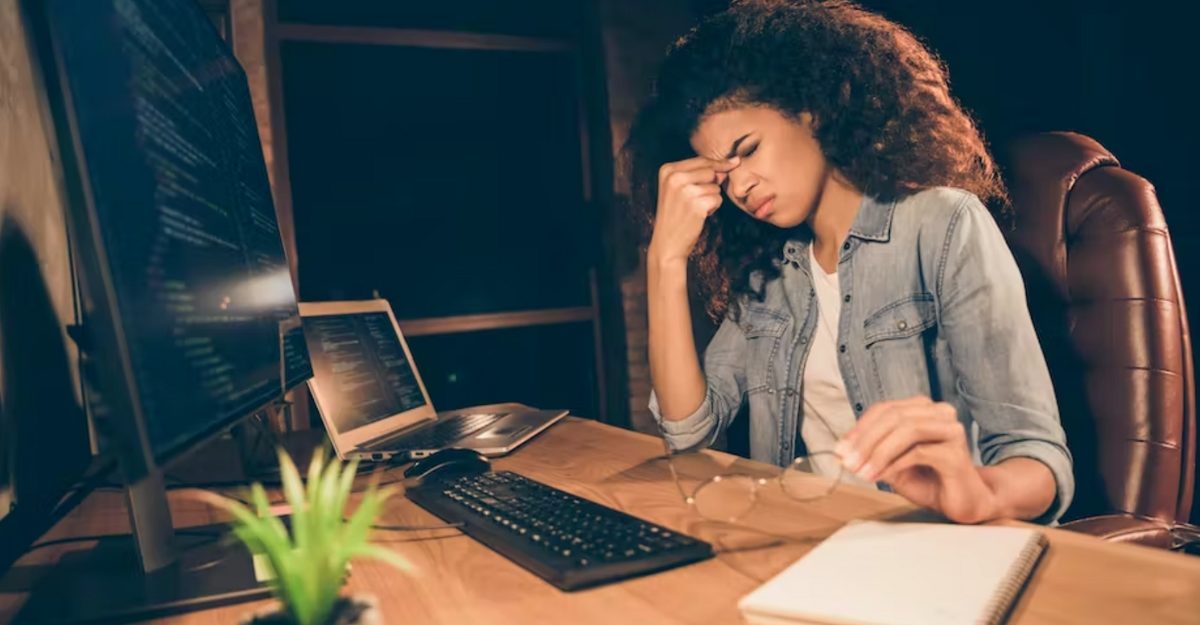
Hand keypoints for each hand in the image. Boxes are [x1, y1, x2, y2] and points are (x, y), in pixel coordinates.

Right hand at [646, 156, 739, 265]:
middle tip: (696, 199)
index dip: (718, 163)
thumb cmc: (676, 215)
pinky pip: (718, 199)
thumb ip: (700, 174)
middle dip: (711, 184)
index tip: (735, 161)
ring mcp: (685, 191)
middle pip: (710, 171)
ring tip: (694, 209)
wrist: (667, 243)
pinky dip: (713, 207)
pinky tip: (700, 215)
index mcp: (667, 170)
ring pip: (715, 186)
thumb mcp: (679, 189)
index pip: (701, 160)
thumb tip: (732, 162)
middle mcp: (674, 178)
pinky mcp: (697, 204)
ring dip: (711, 198)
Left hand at [835, 396, 1000, 523]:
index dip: (860, 428)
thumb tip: (843, 452)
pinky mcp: (956, 452)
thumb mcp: (892, 465)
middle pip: (894, 416)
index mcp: (922, 409)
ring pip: (906, 430)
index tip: (840, 450)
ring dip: (878, 452)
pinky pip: (918, 452)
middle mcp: (939, 413)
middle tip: (848, 462)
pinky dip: (894, 464)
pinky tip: (881, 477)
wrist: (962, 503)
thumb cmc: (928, 481)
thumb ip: (872, 454)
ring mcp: (950, 430)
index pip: (884, 410)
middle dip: (866, 441)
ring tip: (862, 473)